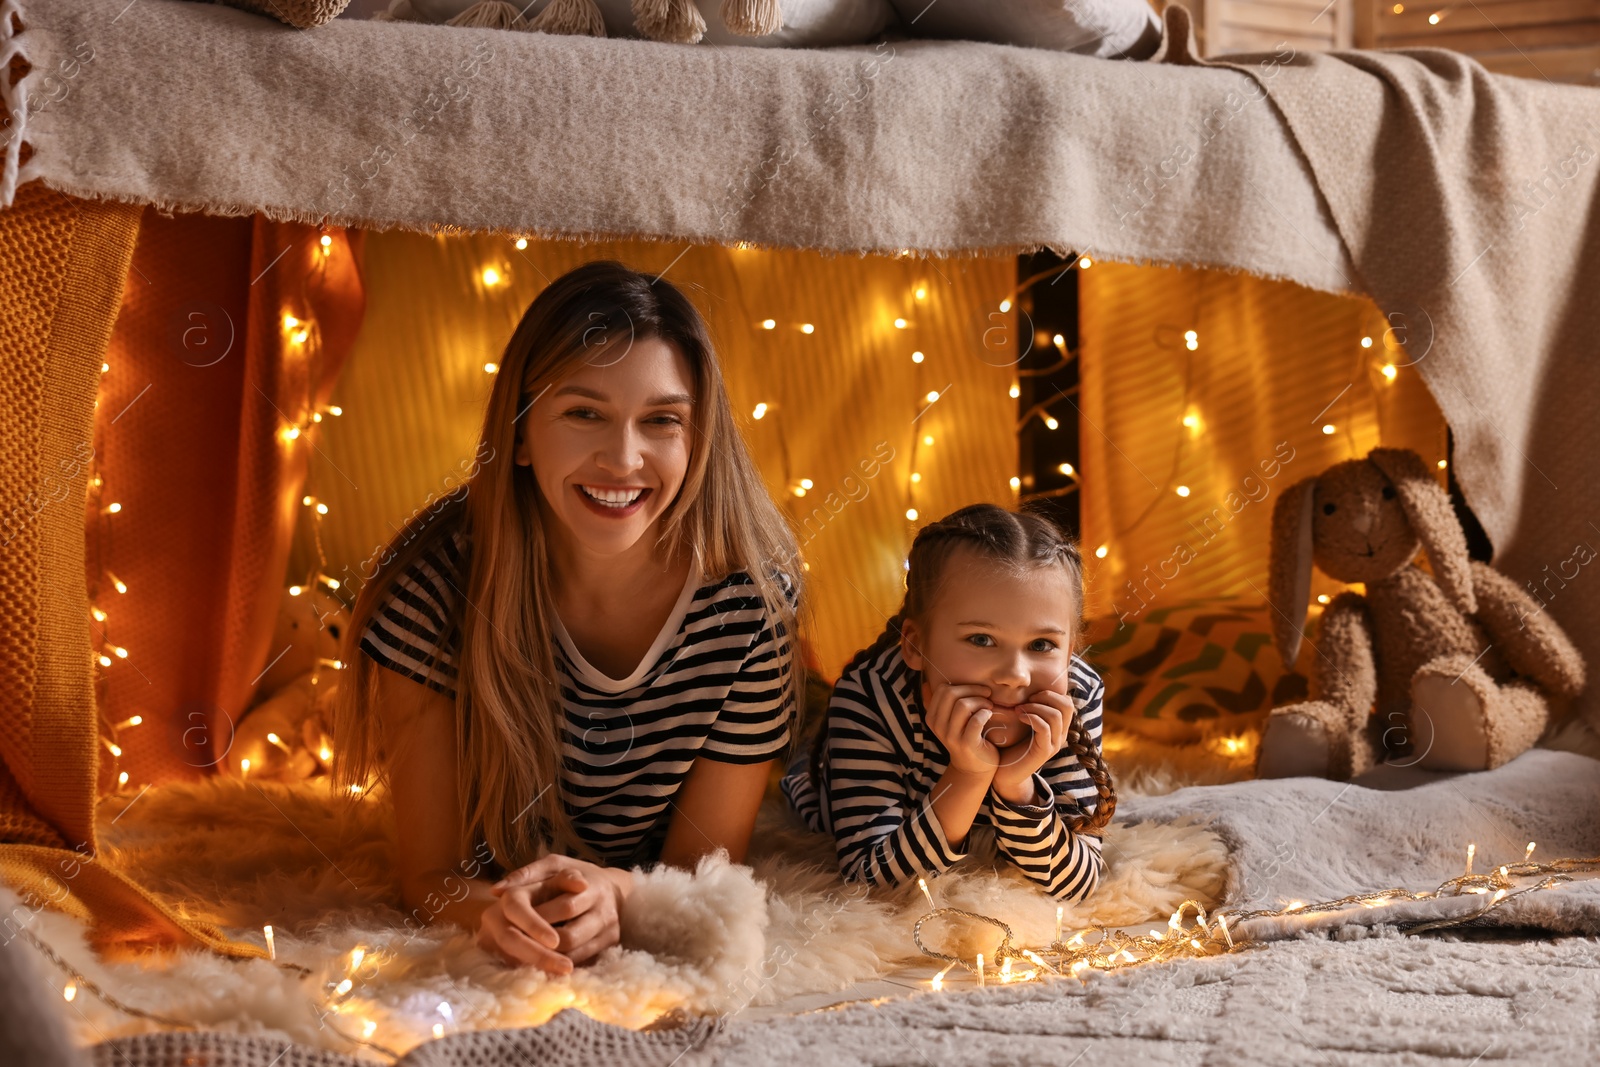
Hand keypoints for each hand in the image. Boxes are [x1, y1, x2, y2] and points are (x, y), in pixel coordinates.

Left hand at [478, 856, 633, 972]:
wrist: (615, 889)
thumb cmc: (574, 875)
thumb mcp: (553, 865)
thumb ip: (526, 874)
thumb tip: (496, 891)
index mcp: (587, 882)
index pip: (564, 907)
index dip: (539, 923)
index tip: (514, 928)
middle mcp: (602, 906)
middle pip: (568, 935)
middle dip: (537, 945)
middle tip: (511, 948)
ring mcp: (609, 926)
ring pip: (574, 952)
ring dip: (546, 958)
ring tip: (521, 956)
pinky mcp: (612, 942)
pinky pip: (583, 960)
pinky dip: (559, 963)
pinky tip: (540, 961)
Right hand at [924, 680, 999, 778]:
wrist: (974, 767)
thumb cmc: (968, 737)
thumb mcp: (953, 720)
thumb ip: (951, 702)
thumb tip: (950, 677)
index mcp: (932, 717)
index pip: (942, 689)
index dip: (963, 685)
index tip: (978, 691)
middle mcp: (938, 726)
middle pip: (951, 694)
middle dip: (973, 690)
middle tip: (987, 695)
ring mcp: (950, 736)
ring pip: (963, 705)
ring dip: (981, 702)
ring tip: (990, 707)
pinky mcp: (966, 744)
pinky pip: (976, 720)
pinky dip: (985, 713)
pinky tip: (990, 715)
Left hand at [991, 687, 1071, 803]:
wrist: (1003, 772)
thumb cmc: (1010, 745)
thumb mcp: (1021, 723)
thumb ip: (1029, 709)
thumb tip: (1026, 687)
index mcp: (1058, 727)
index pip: (1067, 702)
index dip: (1050, 693)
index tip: (1030, 696)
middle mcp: (1060, 735)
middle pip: (1067, 706)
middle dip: (1046, 696)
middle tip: (1027, 700)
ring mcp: (1054, 744)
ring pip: (1055, 716)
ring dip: (1035, 707)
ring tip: (1019, 709)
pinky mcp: (1044, 752)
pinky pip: (1045, 729)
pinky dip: (1032, 718)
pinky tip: (1019, 716)